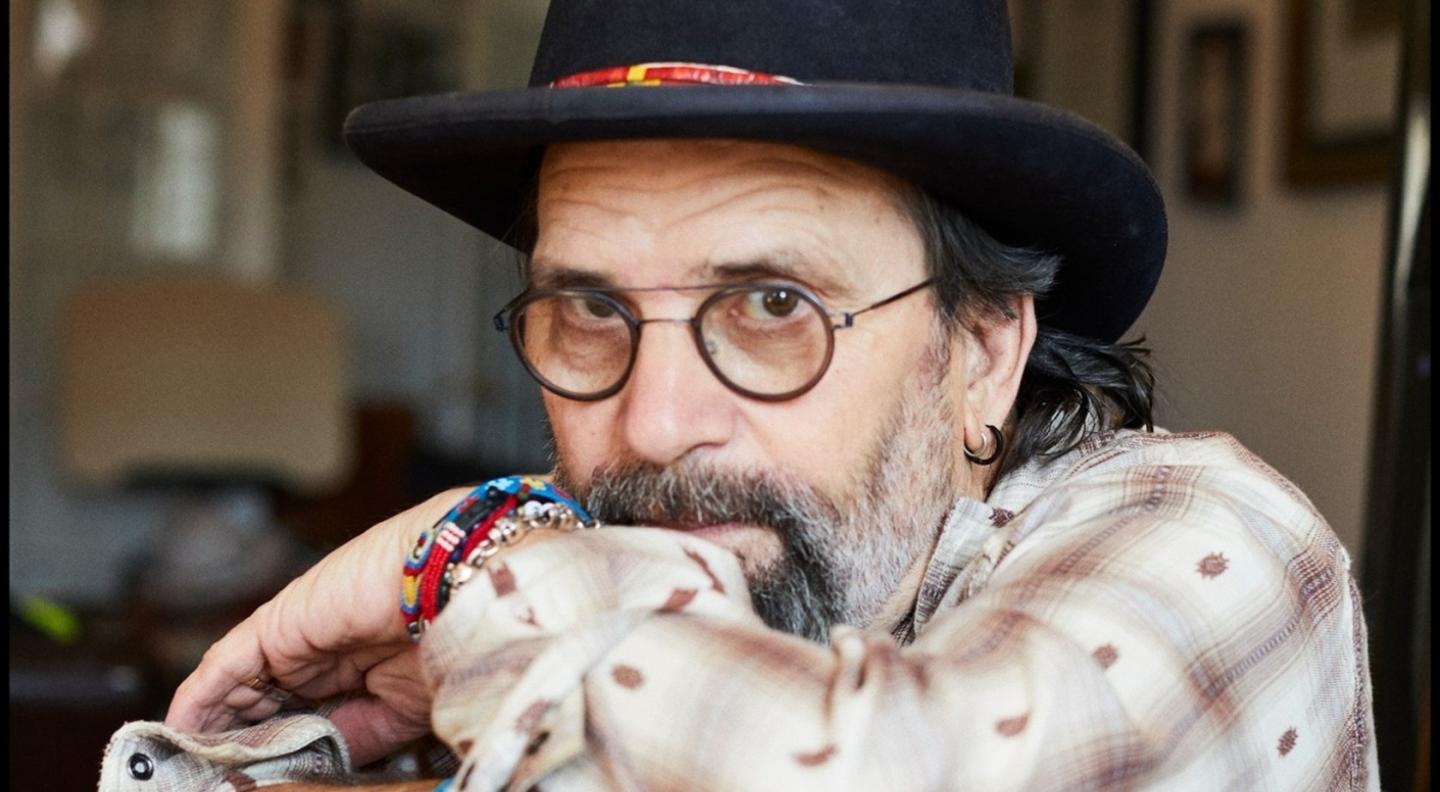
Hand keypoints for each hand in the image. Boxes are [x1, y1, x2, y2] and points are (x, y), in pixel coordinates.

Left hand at [165, 487, 473, 766]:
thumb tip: (313, 765)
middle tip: (210, 782)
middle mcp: (322, 656)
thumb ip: (355, 737)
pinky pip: (223, 669)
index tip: (247, 782)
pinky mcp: (274, 627)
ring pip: (238, 692)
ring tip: (191, 771)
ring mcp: (296, 640)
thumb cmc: (452, 641)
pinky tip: (177, 734)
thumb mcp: (402, 713)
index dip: (274, 753)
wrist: (458, 587)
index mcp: (358, 674)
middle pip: (263, 709)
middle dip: (237, 747)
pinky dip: (197, 701)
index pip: (301, 720)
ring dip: (212, 731)